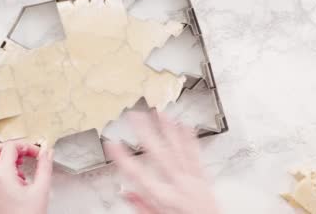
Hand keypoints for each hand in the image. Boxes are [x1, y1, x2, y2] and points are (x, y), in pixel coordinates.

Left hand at [0, 141, 53, 213]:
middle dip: (8, 148)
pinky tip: (18, 182)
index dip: (26, 146)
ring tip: (22, 169)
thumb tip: (46, 153)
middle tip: (23, 153)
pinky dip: (2, 172)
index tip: (37, 153)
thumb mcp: (41, 190)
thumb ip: (45, 167)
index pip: (10, 147)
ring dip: (5, 160)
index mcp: (1, 176)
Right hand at [105, 112, 219, 213]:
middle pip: (158, 154)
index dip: (122, 158)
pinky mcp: (204, 179)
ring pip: (177, 150)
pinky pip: (196, 156)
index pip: (138, 174)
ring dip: (167, 129)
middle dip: (144, 132)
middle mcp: (178, 186)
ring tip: (159, 112)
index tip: (112, 144)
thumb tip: (126, 193)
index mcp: (163, 198)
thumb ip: (142, 207)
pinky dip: (190, 139)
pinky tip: (185, 125)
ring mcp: (192, 180)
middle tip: (133, 116)